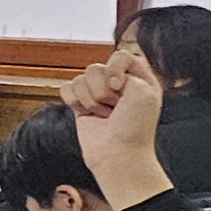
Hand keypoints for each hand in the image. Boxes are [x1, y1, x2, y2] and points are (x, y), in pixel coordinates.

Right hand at [68, 43, 171, 207]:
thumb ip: (124, 70)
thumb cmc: (135, 127)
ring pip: (80, 80)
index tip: (118, 87)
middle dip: (101, 91)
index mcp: (138, 78)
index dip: (114, 69)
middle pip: (95, 68)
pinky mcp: (80, 105)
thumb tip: (101, 76)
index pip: (119, 55)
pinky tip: (87, 114)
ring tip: (103, 115)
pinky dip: (74, 102)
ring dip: (90, 101)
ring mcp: (98, 94)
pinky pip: (66, 89)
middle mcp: (117, 84)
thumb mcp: (144, 90)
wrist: (118, 154)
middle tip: (114, 108)